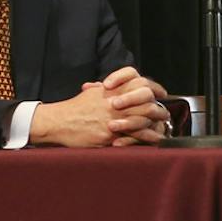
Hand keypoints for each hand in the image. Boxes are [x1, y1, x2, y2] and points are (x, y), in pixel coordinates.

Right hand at [27, 67, 167, 147]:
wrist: (56, 122)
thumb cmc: (73, 109)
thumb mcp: (92, 94)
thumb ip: (108, 90)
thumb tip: (120, 87)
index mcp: (111, 90)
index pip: (139, 81)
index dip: (153, 87)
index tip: (161, 92)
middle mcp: (114, 101)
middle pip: (145, 99)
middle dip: (158, 107)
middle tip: (164, 113)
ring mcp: (113, 117)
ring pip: (143, 116)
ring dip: (156, 122)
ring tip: (163, 126)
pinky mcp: (110, 134)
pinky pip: (134, 135)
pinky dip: (147, 136)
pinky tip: (155, 138)